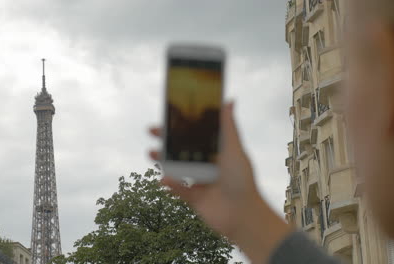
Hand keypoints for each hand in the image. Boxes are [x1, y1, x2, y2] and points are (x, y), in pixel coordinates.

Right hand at [149, 102, 291, 263]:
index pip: (196, 134)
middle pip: (183, 149)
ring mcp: (199, 181)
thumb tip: (229, 100)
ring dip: (163, 160)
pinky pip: (178, 188)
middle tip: (152, 131)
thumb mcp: (234, 149)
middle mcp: (207, 164)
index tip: (169, 115)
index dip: (183, 125)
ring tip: (151, 153)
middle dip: (167, 140)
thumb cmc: (242, 180)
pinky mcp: (193, 198)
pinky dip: (170, 183)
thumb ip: (228, 127)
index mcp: (217, 151)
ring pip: (176, 168)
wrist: (242, 215)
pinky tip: (163, 178)